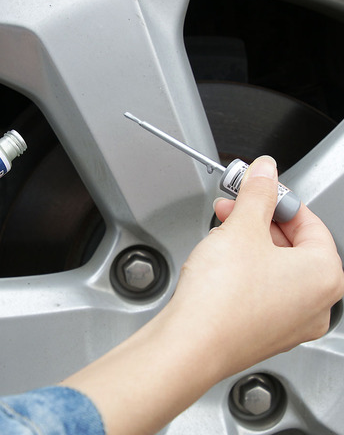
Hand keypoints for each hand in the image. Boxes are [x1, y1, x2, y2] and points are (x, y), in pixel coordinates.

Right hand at [62, 156, 343, 434]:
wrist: (190, 344)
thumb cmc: (221, 299)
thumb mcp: (240, 228)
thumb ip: (257, 193)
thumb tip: (265, 171)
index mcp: (324, 277)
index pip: (309, 222)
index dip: (279, 199)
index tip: (259, 188)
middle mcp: (315, 305)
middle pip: (292, 245)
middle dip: (258, 220)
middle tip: (234, 205)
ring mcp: (290, 323)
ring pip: (274, 269)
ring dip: (249, 243)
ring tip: (221, 231)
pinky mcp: (263, 332)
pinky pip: (261, 291)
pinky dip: (244, 271)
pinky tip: (220, 262)